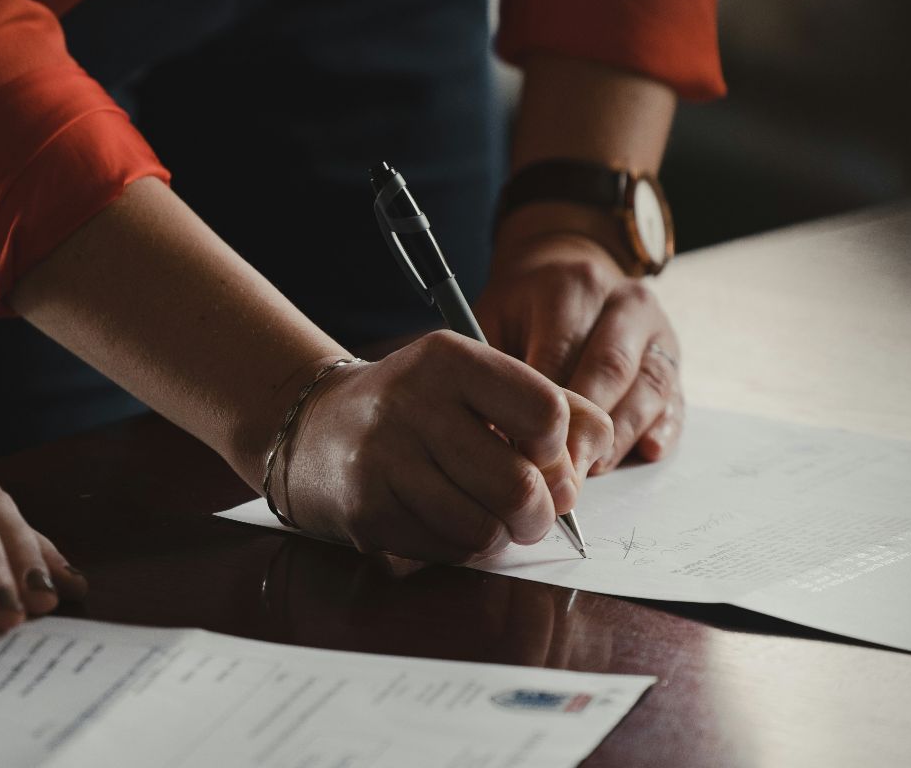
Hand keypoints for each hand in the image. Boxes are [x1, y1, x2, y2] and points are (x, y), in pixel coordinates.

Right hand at [276, 330, 612, 562]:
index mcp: (450, 359)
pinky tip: (444, 520)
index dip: (559, 449)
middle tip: (531, 511)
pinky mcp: (367, 510)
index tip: (542, 455)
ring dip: (500, 535)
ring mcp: (384, 459)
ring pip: (486, 529)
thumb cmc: (417, 407)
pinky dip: (461, 547)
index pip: (546, 413)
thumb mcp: (476, 381)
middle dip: (540, 513)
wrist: (315, 427)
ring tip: (486, 515)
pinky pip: (447, 551)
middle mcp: (413, 402)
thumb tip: (595, 456)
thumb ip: (550, 404)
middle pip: (521, 486)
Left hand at [475, 224, 685, 473]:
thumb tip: (494, 435)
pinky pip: (676, 398)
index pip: (561, 353)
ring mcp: (657, 330)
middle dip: (585, 428)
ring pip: (648, 387)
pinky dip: (664, 429)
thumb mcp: (494, 319)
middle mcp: (624, 302)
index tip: (523, 452)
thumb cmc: (523, 309)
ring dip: (621, 436)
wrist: (567, 272)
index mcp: (574, 286)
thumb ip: (495, 369)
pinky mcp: (674, 358)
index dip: (543, 409)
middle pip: (610, 370)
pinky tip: (646, 452)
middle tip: (560, 474)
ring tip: (592, 470)